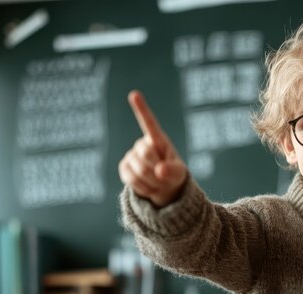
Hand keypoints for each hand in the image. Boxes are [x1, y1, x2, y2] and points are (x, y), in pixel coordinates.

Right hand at [118, 90, 186, 206]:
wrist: (163, 189)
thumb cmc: (173, 176)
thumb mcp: (179, 174)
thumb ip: (172, 171)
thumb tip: (159, 170)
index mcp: (158, 139)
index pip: (148, 123)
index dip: (141, 109)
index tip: (134, 94)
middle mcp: (143, 144)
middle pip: (146, 154)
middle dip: (156, 170)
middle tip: (163, 177)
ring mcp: (131, 155)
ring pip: (139, 169)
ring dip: (151, 181)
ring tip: (157, 182)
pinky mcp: (124, 167)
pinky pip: (130, 178)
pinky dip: (142, 186)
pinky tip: (147, 185)